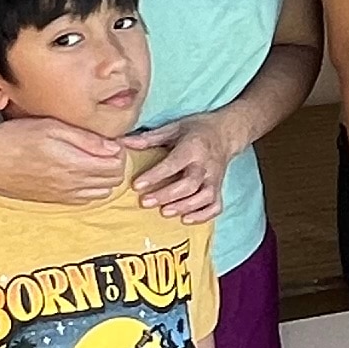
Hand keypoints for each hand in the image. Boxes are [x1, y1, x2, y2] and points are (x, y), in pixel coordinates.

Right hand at [0, 114, 155, 210]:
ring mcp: (64, 195)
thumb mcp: (53, 127)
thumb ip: (86, 139)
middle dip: (116, 164)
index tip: (111, 139)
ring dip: (104, 177)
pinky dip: (90, 187)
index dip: (120, 150)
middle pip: (113, 180)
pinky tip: (79, 171)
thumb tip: (115, 147)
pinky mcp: (54, 200)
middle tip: (104, 147)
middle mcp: (73, 184)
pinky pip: (84, 199)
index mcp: (76, 164)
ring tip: (93, 159)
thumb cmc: (17, 136)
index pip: (118, 165)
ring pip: (101, 192)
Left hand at [128, 106, 251, 228]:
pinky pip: (216, 205)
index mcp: (193, 147)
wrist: (226, 133)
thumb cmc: (196, 130)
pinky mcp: (220, 188)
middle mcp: (206, 164)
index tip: (137, 185)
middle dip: (167, 195)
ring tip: (164, 212)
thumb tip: (122, 143)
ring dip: (184, 206)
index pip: (174, 163)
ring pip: (204, 197)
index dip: (156, 175)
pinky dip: (203, 215)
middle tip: (145, 202)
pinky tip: (186, 219)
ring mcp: (215, 178)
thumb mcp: (173, 128)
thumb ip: (149, 138)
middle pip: (190, 184)